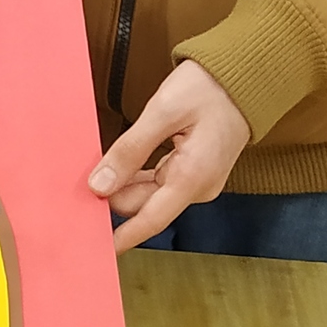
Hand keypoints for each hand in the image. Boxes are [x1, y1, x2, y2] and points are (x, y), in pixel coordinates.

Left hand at [88, 60, 252, 253]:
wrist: (245, 76)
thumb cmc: (207, 89)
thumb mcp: (163, 112)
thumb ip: (131, 149)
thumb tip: (100, 184)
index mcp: (192, 178)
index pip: (151, 220)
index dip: (123, 237)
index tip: (97, 250)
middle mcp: (198, 187)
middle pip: (146, 204)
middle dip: (115, 197)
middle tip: (81, 182)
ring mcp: (198, 180)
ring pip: (151, 193)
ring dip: (124, 185)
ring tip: (95, 171)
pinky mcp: (195, 170)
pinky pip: (160, 181)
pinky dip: (138, 176)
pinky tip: (119, 165)